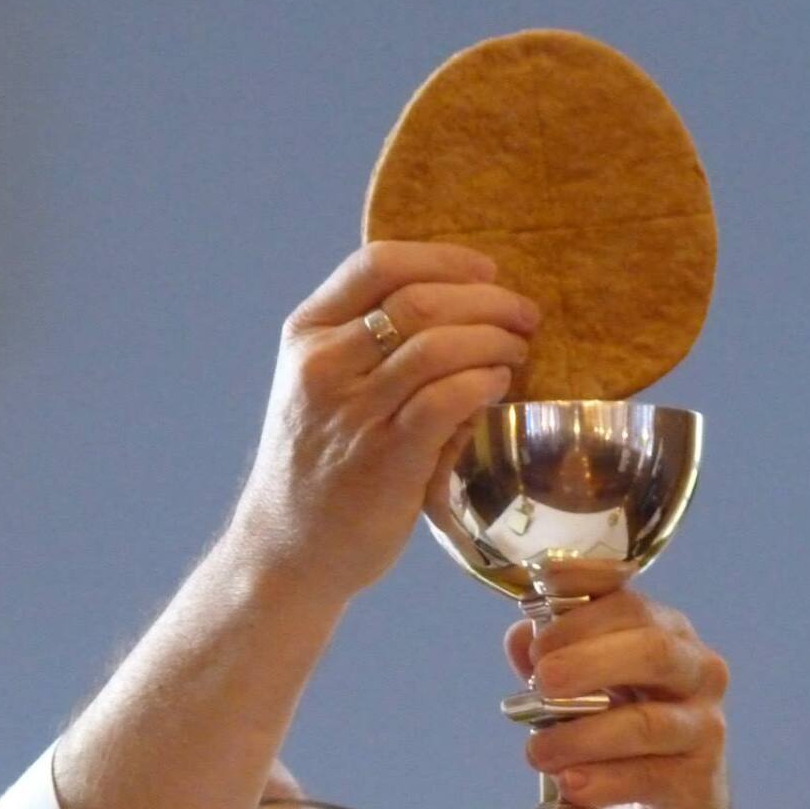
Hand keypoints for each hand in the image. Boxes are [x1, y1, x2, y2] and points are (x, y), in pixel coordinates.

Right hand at [228, 241, 537, 599]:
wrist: (287, 549)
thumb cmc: (318, 466)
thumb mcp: (323, 388)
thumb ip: (373, 347)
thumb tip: (468, 315)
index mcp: (306, 335)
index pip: (377, 264)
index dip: (443, 259)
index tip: (486, 272)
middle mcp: (323, 366)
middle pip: (419, 300)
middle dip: (487, 301)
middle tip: (522, 317)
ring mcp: (353, 412)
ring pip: (438, 345)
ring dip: (494, 340)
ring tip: (516, 351)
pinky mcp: (386, 458)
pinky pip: (449, 398)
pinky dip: (485, 382)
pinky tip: (498, 387)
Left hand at [505, 584, 738, 808]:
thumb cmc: (620, 744)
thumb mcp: (579, 695)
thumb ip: (550, 662)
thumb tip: (521, 637)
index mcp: (664, 634)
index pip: (628, 598)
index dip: (585, 586)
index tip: (541, 586)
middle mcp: (696, 672)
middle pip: (652, 650)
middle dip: (588, 660)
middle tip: (542, 680)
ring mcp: (703, 728)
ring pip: (647, 723)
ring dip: (582, 735)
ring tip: (537, 751)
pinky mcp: (696, 784)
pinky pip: (648, 777)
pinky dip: (602, 781)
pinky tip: (571, 783)